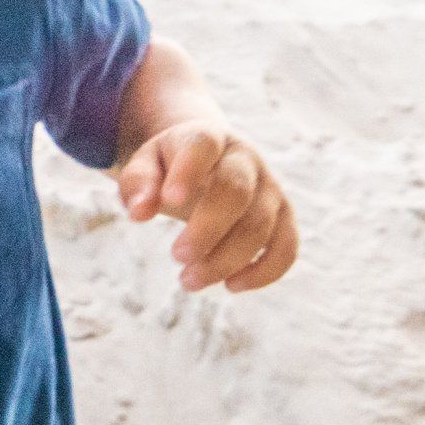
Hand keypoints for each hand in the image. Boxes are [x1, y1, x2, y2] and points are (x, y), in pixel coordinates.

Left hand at [116, 119, 297, 293]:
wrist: (211, 161)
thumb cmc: (171, 167)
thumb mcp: (146, 165)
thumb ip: (137, 183)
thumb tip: (138, 213)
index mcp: (208, 138)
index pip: (203, 145)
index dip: (189, 171)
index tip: (169, 200)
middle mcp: (246, 159)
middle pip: (237, 191)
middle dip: (207, 229)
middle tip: (177, 256)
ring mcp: (269, 188)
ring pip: (261, 225)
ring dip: (226, 260)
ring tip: (188, 280)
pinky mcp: (283, 217)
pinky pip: (287, 246)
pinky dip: (265, 271)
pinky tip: (232, 285)